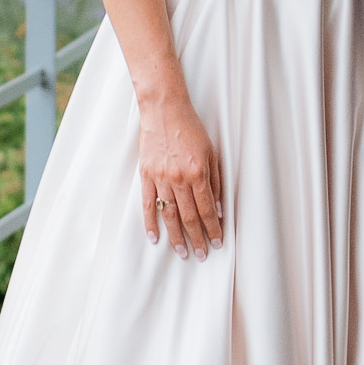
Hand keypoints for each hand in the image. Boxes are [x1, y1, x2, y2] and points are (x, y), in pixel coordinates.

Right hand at [138, 83, 224, 256]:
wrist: (164, 109)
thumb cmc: (191, 129)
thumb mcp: (211, 153)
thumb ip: (215, 182)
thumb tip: (217, 209)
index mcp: (197, 173)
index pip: (206, 209)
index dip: (213, 229)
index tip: (218, 242)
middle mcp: (178, 179)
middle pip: (189, 217)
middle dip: (197, 238)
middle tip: (202, 255)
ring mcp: (160, 178)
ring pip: (169, 215)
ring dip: (176, 236)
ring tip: (182, 252)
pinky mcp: (146, 175)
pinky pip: (148, 204)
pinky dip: (151, 223)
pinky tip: (155, 238)